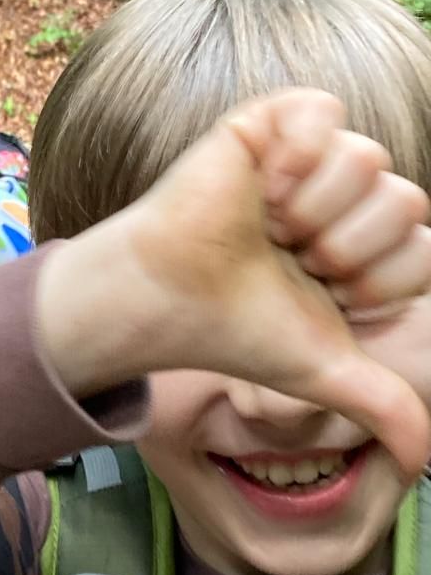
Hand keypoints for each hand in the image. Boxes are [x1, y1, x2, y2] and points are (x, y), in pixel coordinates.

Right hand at [38, 89, 430, 477]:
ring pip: (369, 159)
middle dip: (344, 248)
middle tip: (286, 260)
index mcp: (361, 252)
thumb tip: (423, 464)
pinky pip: (323, 110)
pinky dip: (298, 153)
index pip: (421, 251)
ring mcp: (307, 160)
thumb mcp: (325, 372)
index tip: (317, 296)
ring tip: (265, 226)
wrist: (169, 302)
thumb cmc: (235, 332)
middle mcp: (341, 203)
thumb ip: (385, 407)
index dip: (373, 281)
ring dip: (313, 208)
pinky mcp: (270, 125)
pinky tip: (261, 185)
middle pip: (403, 203)